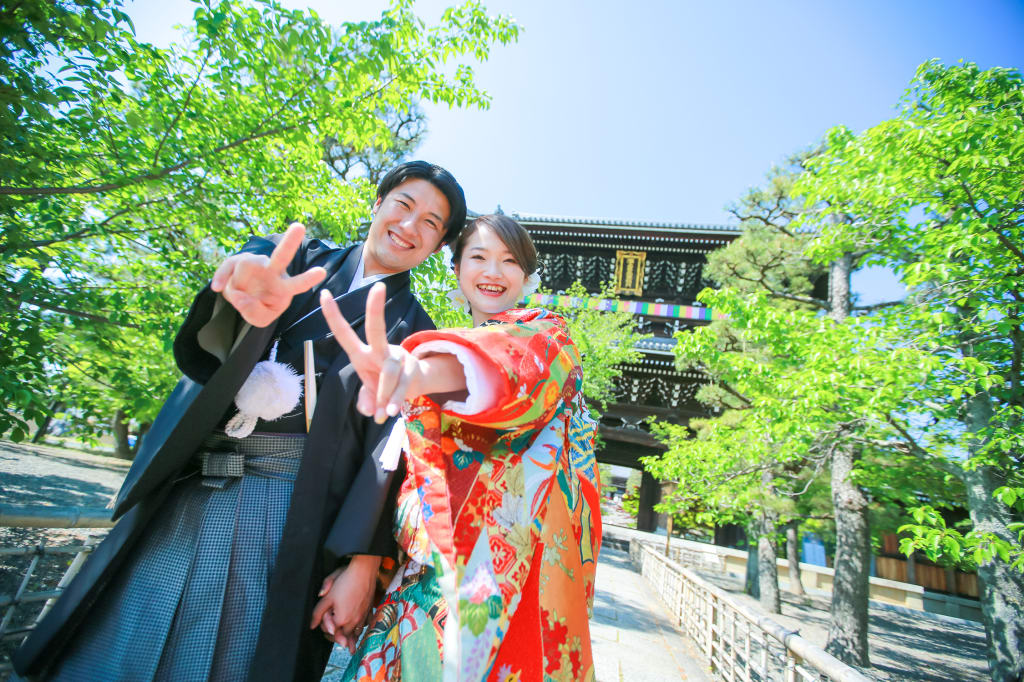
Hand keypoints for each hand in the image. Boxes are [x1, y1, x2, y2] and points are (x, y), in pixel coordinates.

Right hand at [211, 222, 326, 326]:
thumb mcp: (259, 319)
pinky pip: (228, 267)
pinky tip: (217, 288)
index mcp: (284, 287)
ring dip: (236, 287)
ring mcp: (255, 263)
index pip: (297, 284)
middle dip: (290, 241)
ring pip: (244, 268)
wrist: (240, 298)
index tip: (322, 272)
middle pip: (282, 255)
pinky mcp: (237, 261)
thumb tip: (241, 297)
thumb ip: (253, 312)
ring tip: (238, 297)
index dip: (307, 279)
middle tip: (300, 226)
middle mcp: (273, 271)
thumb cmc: (258, 306)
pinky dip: (221, 278)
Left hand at [309, 555, 380, 652]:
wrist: (364, 572)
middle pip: (343, 636)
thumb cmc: (344, 582)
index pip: (330, 632)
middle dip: (336, 636)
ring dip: (350, 637)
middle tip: (331, 634)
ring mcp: (362, 617)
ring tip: (347, 643)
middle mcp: (353, 622)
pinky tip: (358, 630)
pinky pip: (364, 626)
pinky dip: (359, 630)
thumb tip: (312, 625)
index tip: (323, 622)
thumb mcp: (327, 596)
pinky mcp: (369, 611)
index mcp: (341, 620)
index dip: (324, 628)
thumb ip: (318, 612)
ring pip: (355, 634)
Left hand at [320, 283, 427, 422]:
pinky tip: (391, 412)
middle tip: (378, 286)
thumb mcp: (369, 395)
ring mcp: (398, 357)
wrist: (413, 387)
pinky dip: (396, 400)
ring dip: (385, 393)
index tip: (324, 293)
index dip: (333, 315)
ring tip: (382, 415)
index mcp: (362, 353)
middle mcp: (380, 350)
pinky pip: (402, 384)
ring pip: (389, 370)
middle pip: (377, 329)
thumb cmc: (383, 387)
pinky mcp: (411, 368)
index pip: (344, 333)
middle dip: (375, 308)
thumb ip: (365, 401)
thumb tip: (369, 410)